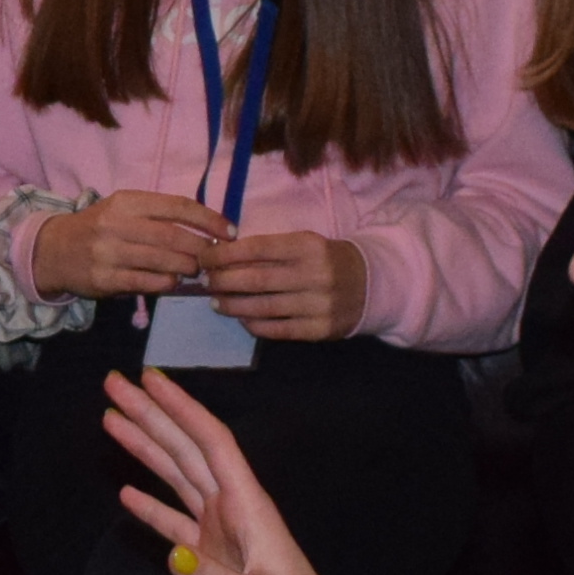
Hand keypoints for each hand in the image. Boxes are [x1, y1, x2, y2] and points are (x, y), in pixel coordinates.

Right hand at [28, 188, 237, 301]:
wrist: (54, 251)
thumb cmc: (99, 228)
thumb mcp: (124, 210)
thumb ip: (159, 216)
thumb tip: (208, 230)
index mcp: (126, 201)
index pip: (178, 206)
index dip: (209, 220)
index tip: (231, 231)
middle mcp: (116, 224)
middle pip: (174, 236)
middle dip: (202, 249)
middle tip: (213, 258)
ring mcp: (108, 253)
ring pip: (163, 262)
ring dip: (187, 269)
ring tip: (194, 271)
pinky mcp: (104, 279)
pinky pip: (147, 283)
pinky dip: (166, 284)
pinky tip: (172, 282)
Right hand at [100, 367, 372, 574]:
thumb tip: (171, 555)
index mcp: (249, 508)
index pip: (211, 443)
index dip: (181, 408)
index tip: (150, 379)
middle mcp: (233, 511)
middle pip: (187, 451)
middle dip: (152, 416)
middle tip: (114, 385)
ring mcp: (221, 534)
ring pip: (178, 479)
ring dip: (147, 450)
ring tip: (112, 421)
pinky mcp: (211, 560)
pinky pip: (175, 524)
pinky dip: (151, 507)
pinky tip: (127, 493)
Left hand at [195, 222, 366, 343]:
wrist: (369, 285)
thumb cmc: (325, 260)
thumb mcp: (303, 244)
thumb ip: (269, 250)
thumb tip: (222, 254)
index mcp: (309, 246)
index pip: (258, 248)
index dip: (225, 254)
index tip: (204, 257)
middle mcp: (315, 275)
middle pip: (256, 280)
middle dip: (223, 281)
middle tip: (204, 281)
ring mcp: (319, 305)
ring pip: (263, 307)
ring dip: (232, 305)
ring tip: (215, 301)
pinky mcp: (320, 329)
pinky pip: (277, 329)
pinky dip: (253, 324)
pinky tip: (241, 318)